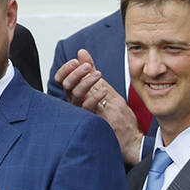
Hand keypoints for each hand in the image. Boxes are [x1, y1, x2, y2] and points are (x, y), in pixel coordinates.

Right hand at [54, 49, 143, 165]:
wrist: (127, 137)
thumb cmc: (113, 113)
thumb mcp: (102, 85)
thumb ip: (90, 70)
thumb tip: (82, 52)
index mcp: (75, 94)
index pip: (62, 79)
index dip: (66, 69)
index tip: (76, 60)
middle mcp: (75, 104)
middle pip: (67, 86)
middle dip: (76, 73)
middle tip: (88, 66)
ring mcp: (82, 114)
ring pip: (75, 96)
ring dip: (86, 82)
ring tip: (99, 74)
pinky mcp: (91, 122)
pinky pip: (87, 108)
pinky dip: (95, 98)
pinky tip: (104, 91)